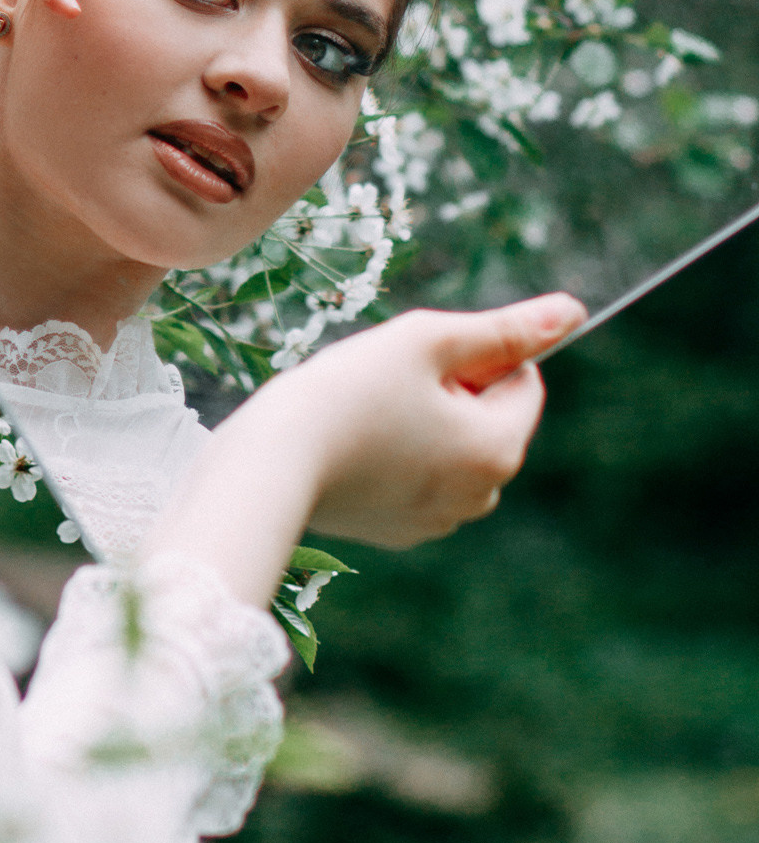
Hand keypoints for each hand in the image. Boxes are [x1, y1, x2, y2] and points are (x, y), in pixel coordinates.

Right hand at [256, 294, 585, 549]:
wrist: (270, 464)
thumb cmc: (347, 392)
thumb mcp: (428, 340)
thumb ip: (506, 328)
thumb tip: (572, 311)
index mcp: (498, 449)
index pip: (521, 379)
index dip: (472, 356)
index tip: (417, 362)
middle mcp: (481, 496)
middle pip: (487, 417)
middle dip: (449, 392)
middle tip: (386, 387)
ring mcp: (438, 521)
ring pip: (452, 447)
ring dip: (423, 423)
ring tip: (364, 418)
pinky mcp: (398, 531)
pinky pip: (419, 478)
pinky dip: (396, 456)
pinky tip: (352, 448)